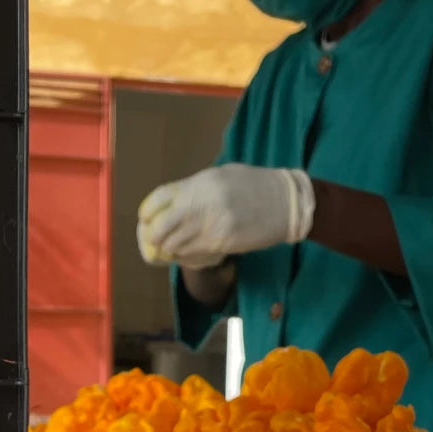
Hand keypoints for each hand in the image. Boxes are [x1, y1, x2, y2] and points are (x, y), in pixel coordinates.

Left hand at [137, 165, 315, 265]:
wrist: (287, 203)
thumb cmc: (256, 186)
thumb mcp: (223, 176)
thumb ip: (196, 188)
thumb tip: (172, 203)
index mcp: (202, 183)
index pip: (160, 197)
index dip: (147, 211)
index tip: (145, 218)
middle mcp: (204, 203)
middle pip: (163, 226)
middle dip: (156, 237)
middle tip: (156, 241)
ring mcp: (213, 225)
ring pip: (177, 244)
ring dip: (171, 249)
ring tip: (172, 249)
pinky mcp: (224, 243)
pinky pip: (195, 253)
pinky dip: (187, 256)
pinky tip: (189, 253)